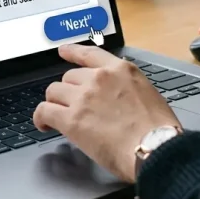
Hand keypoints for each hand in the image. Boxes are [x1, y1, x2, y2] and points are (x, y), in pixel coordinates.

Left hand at [33, 44, 180, 182]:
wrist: (155, 148)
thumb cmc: (158, 131)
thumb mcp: (148, 95)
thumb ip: (126, 90)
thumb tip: (116, 100)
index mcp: (121, 70)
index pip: (90, 54)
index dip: (72, 52)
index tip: (63, 51)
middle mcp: (100, 78)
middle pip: (69, 77)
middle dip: (69, 92)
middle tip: (72, 107)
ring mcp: (84, 97)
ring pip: (54, 92)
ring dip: (55, 104)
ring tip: (58, 117)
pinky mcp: (72, 118)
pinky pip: (44, 111)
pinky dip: (41, 118)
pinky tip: (44, 125)